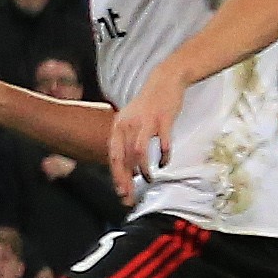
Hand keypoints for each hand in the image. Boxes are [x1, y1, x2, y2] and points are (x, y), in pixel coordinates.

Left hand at [109, 73, 185, 190]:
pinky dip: (163, 156)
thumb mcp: (130, 121)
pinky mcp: (163, 119)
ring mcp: (145, 122)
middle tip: (130, 195)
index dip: (115, 175)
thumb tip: (126, 166)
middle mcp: (128, 124)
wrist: (164, 82)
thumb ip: (126, 141)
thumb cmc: (147, 106)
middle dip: (126, 179)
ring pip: (139, 151)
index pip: (113, 155)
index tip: (120, 192)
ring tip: (148, 179)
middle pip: (124, 157)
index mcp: (118, 126)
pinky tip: (164, 164)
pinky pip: (163, 142)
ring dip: (143, 169)